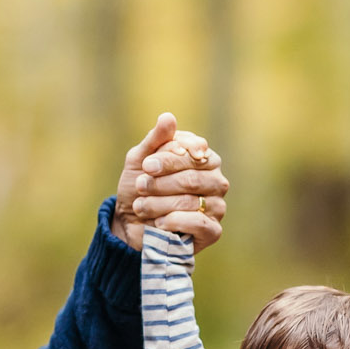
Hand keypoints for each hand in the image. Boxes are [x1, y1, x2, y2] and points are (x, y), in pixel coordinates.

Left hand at [114, 112, 229, 250]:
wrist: (132, 223)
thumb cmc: (140, 187)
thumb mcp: (140, 160)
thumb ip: (156, 140)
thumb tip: (168, 117)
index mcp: (204, 158)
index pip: (193, 153)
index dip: (169, 159)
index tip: (146, 165)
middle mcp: (216, 180)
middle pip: (192, 178)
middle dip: (161, 183)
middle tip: (140, 186)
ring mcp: (217, 206)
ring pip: (191, 201)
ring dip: (159, 203)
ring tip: (140, 206)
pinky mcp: (213, 231)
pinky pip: (198, 223)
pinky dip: (174, 221)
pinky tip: (158, 223)